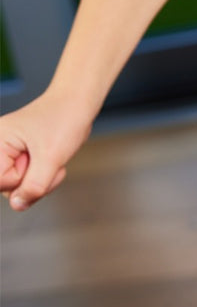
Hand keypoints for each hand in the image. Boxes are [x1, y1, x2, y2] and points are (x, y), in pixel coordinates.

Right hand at [0, 90, 92, 210]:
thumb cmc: (65, 118)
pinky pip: (28, 181)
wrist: (79, 102)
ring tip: (53, 159)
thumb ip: (33, 186)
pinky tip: (52, 161)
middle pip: (6, 187)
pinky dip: (43, 177)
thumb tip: (18, 204)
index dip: (20, 180)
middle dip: (34, 181)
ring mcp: (11, 152)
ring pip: (18, 187)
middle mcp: (0, 146)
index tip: (35, 162)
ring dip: (41, 180)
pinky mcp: (22, 157)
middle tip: (49, 160)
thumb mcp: (51, 157)